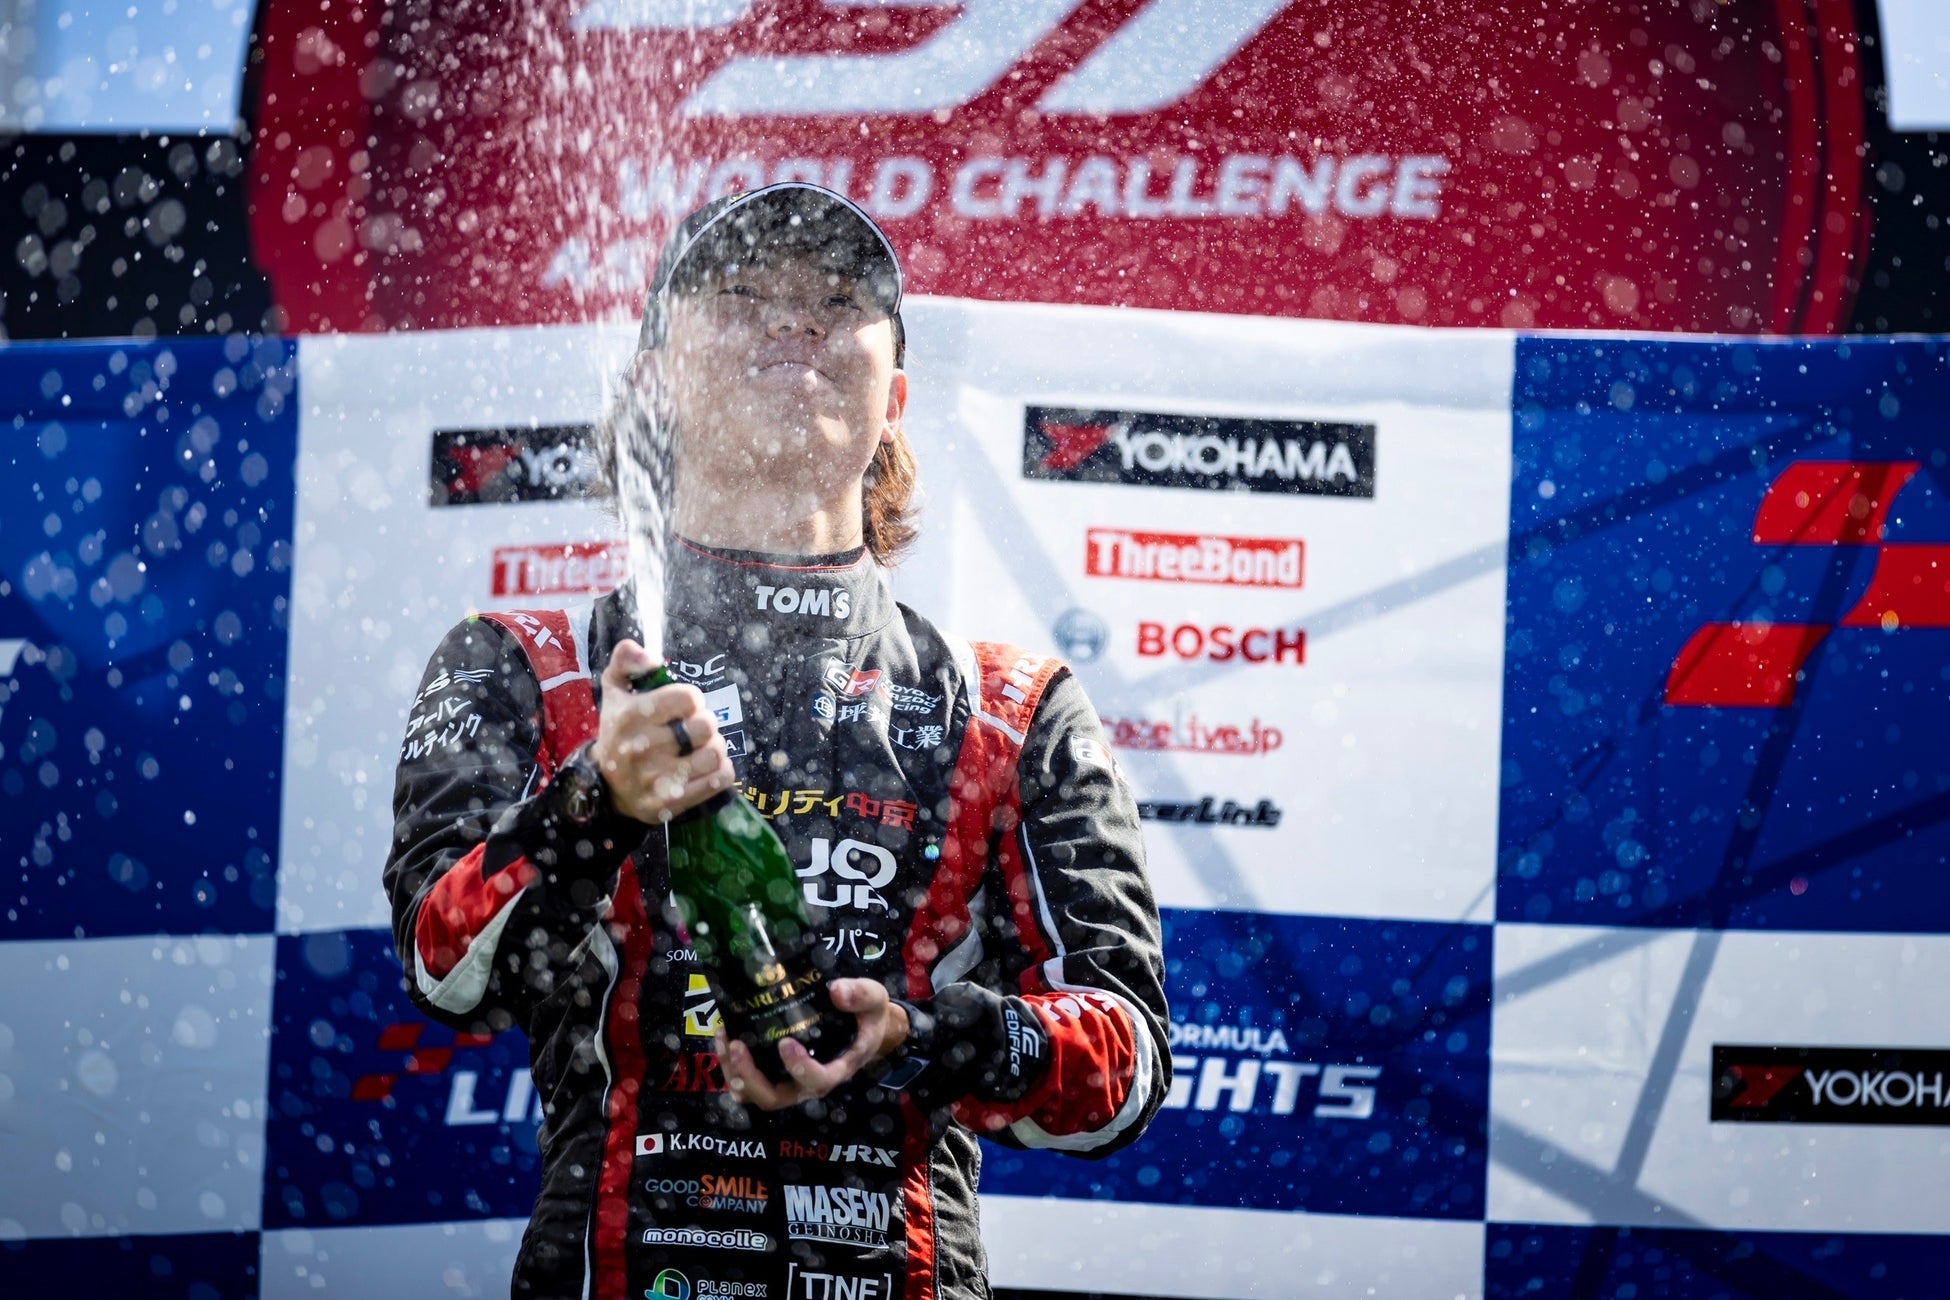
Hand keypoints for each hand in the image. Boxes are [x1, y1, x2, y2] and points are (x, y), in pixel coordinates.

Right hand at [590, 639, 734, 822]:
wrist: (606, 786)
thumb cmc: (619, 731)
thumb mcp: (615, 691)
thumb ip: (626, 662)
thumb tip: (642, 652)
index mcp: (630, 716)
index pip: (689, 698)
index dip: (692, 700)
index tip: (683, 707)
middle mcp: (642, 748)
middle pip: (705, 725)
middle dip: (704, 724)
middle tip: (693, 729)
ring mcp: (657, 779)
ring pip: (715, 754)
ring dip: (714, 748)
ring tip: (699, 748)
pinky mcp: (670, 803)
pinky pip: (718, 780)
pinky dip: (720, 771)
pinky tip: (706, 767)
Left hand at [716, 979, 909, 1109]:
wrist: (863, 1026)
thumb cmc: (868, 1015)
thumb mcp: (874, 999)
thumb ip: (860, 995)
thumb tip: (836, 990)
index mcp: (838, 1068)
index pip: (818, 1081)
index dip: (800, 1068)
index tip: (785, 1043)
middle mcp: (809, 1082)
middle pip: (775, 1098)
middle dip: (752, 1077)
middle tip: (737, 1045)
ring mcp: (789, 1081)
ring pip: (755, 1093)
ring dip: (735, 1072)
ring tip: (725, 1039)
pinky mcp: (774, 1072)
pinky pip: (748, 1081)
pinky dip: (731, 1064)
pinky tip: (723, 1035)